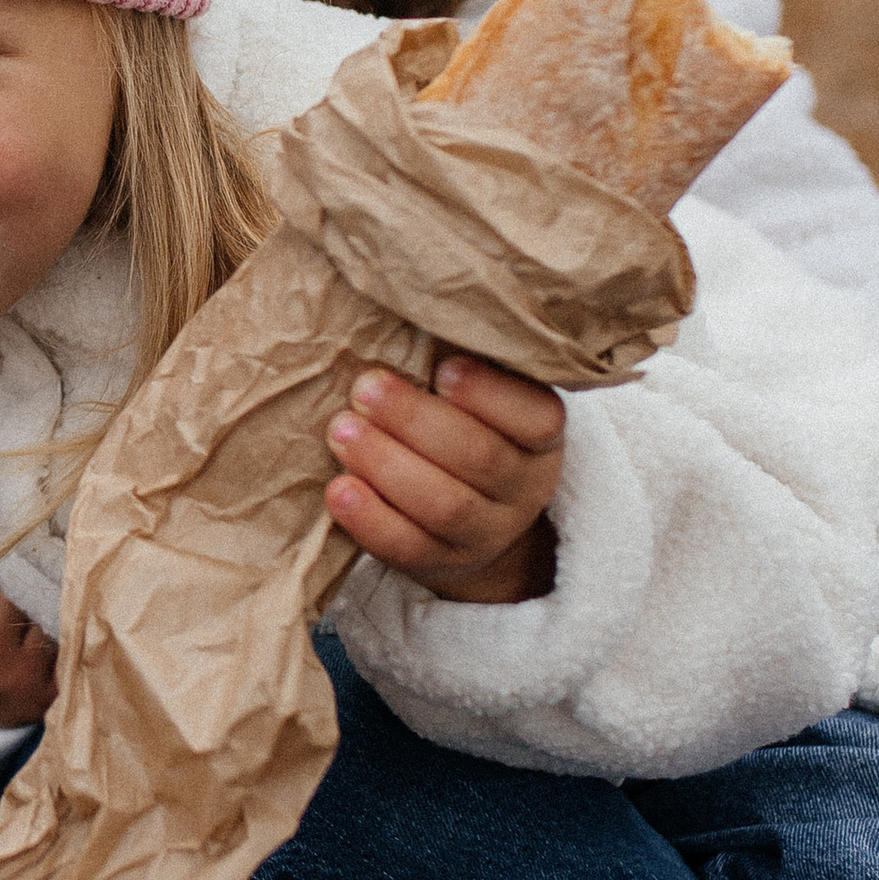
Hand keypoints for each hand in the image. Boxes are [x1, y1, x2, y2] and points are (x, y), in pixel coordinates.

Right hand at [0, 530, 60, 730]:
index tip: (1, 539)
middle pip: (21, 581)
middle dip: (20, 568)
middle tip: (18, 563)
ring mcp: (17, 674)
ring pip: (46, 607)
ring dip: (41, 595)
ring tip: (27, 593)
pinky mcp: (42, 695)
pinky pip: (62, 643)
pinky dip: (56, 629)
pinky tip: (42, 624)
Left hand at [325, 357, 563, 604]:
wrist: (468, 518)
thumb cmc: (461, 429)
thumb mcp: (477, 401)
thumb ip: (452, 368)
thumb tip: (401, 317)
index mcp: (540, 437)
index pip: (537, 417)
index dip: (491, 394)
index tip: (443, 368)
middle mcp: (524, 487)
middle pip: (479, 457)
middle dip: (414, 420)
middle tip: (364, 388)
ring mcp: (488, 532)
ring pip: (445, 505)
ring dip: (386, 464)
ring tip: (341, 430)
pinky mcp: (443, 562)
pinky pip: (408, 548)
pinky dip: (370, 519)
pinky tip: (338, 489)